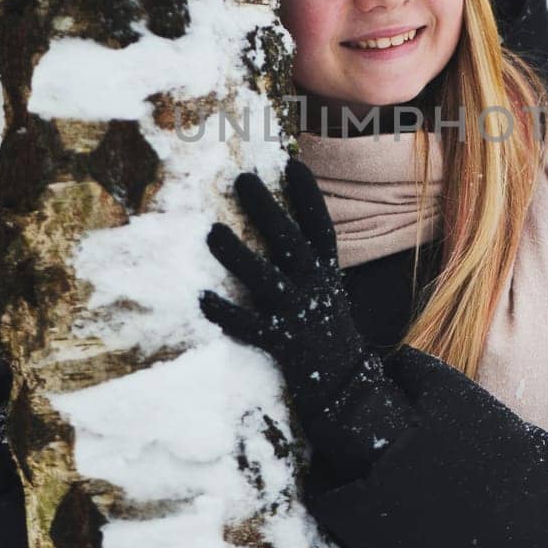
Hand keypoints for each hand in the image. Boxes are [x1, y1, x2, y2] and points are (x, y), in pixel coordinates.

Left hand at [199, 158, 364, 404]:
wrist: (345, 384)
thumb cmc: (323, 325)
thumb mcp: (324, 288)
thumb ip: (303, 259)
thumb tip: (275, 221)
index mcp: (326, 272)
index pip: (320, 227)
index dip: (308, 196)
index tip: (292, 164)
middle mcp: (314, 288)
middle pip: (289, 241)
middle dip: (266, 209)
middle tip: (242, 179)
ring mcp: (297, 315)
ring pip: (265, 279)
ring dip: (238, 255)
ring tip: (212, 231)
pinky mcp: (280, 343)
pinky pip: (249, 325)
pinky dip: (226, 313)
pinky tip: (202, 298)